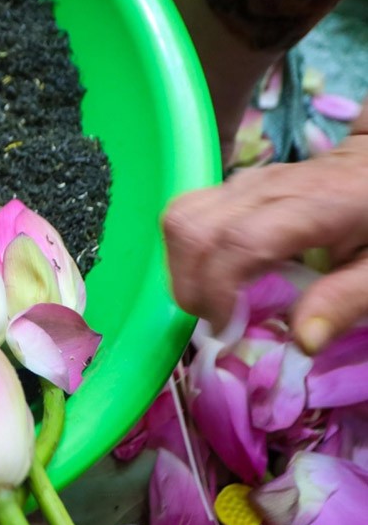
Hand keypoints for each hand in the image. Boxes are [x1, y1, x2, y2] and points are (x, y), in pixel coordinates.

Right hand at [162, 96, 367, 353]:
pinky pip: (188, 214)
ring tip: (208, 299)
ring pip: (179, 217)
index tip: (228, 327)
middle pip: (191, 228)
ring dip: (180, 268)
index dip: (218, 289)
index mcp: (310, 206)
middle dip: (187, 284)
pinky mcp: (231, 186)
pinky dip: (186, 252)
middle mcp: (265, 187)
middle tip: (214, 319)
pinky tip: (212, 275)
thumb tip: (301, 342)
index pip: (237, 243)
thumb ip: (345, 301)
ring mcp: (243, 182)